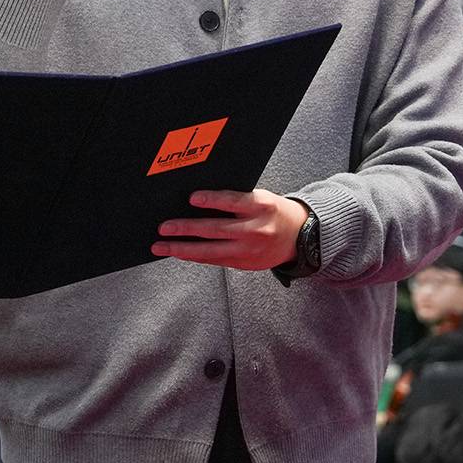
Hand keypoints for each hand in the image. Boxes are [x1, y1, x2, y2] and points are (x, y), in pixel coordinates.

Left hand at [152, 189, 307, 271]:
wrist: (300, 237)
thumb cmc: (274, 212)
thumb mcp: (261, 198)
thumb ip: (235, 199)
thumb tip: (198, 200)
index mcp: (261, 207)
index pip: (233, 202)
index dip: (212, 200)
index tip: (192, 198)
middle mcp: (255, 230)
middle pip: (216, 229)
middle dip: (186, 229)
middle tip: (165, 227)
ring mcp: (249, 250)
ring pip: (211, 251)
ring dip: (183, 249)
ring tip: (162, 246)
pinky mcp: (245, 263)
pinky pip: (215, 260)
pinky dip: (195, 256)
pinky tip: (179, 253)